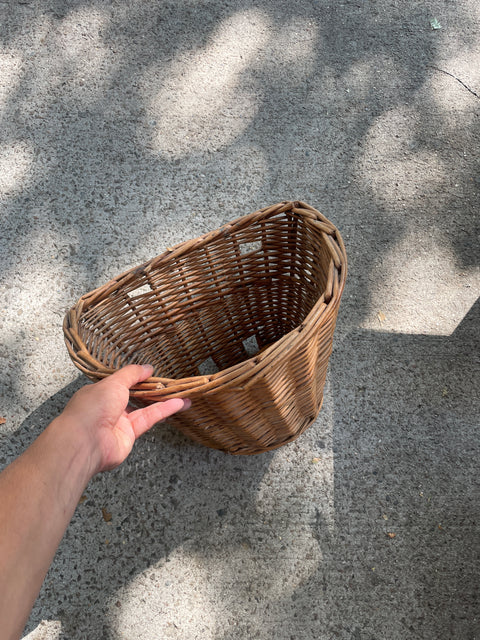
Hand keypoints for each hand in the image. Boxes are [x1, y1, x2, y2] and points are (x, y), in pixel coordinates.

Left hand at [59, 365, 189, 475]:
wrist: (85, 441)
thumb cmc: (92, 408)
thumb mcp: (113, 382)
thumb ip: (132, 374)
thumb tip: (147, 367)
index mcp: (100, 392)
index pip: (121, 382)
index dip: (137, 377)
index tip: (152, 372)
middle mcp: (109, 407)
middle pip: (135, 396)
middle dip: (153, 390)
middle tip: (171, 384)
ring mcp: (119, 422)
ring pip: (145, 408)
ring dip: (163, 401)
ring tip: (182, 394)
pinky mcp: (129, 435)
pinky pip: (148, 420)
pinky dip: (163, 411)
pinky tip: (178, 404)